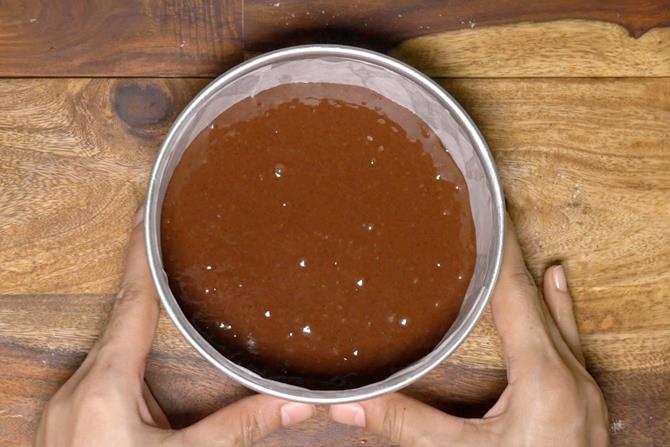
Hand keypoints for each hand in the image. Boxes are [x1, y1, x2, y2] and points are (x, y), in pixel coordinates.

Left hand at [36, 208, 314, 446]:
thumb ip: (239, 429)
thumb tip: (297, 404)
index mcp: (103, 389)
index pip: (131, 305)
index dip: (142, 257)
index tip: (146, 214)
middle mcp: (77, 390)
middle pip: (120, 322)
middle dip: (146, 286)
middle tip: (170, 245)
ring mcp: (67, 408)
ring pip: (110, 350)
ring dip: (138, 323)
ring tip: (165, 292)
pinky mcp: (71, 424)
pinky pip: (102, 374)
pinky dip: (127, 357)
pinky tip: (144, 358)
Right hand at [329, 217, 608, 445]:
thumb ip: (408, 425)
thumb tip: (351, 404)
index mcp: (544, 378)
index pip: (515, 296)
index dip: (500, 254)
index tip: (489, 217)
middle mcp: (571, 376)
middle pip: (535, 299)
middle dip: (511, 261)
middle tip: (490, 225)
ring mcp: (582, 390)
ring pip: (556, 319)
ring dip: (534, 284)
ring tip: (523, 250)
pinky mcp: (581, 403)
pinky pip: (569, 341)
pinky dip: (558, 310)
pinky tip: (559, 289)